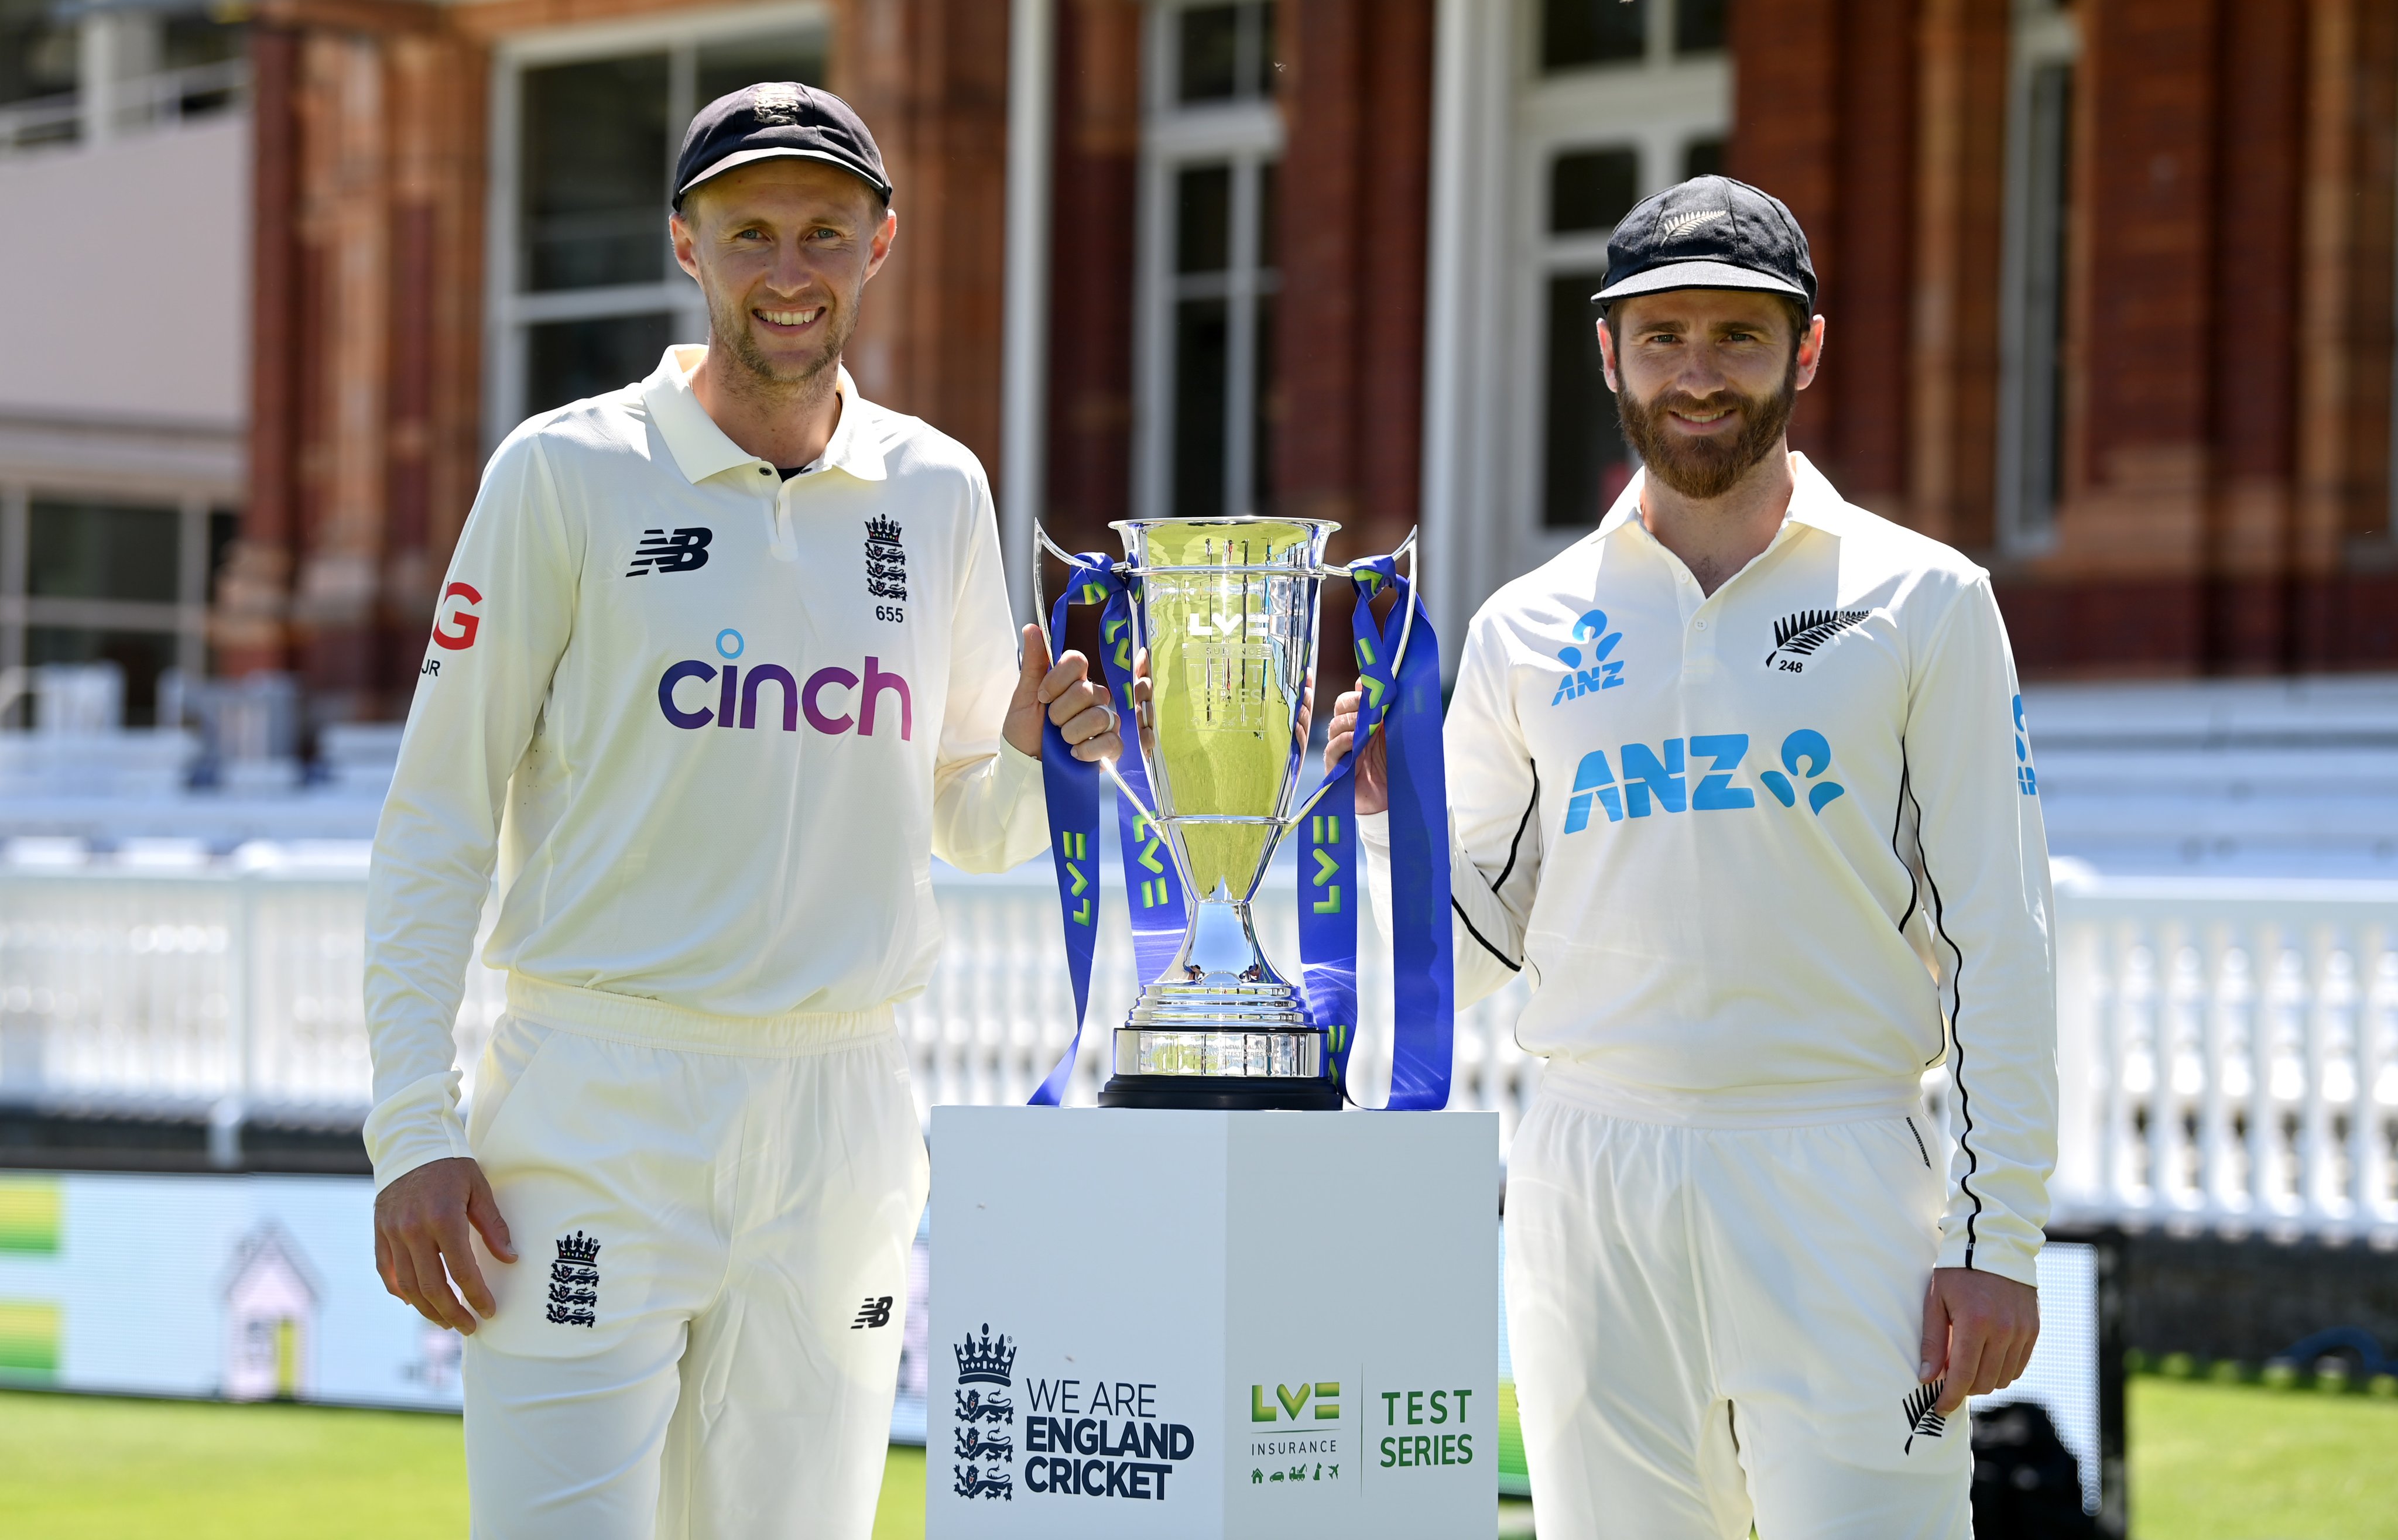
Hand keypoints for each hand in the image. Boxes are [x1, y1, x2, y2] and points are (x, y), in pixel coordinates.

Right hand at [373, 1156, 514, 1333]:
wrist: (410, 1144)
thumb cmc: (452, 1165)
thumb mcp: (479, 1189)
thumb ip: (493, 1226)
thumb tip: (510, 1259)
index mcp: (442, 1218)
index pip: (461, 1270)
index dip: (475, 1296)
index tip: (488, 1311)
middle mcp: (412, 1230)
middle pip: (431, 1286)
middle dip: (452, 1313)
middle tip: (469, 1327)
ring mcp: (391, 1233)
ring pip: (407, 1285)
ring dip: (427, 1309)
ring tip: (446, 1322)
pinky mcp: (379, 1233)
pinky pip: (387, 1271)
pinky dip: (400, 1291)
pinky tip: (414, 1303)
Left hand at [1005, 623, 1121, 762]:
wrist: (1026, 765)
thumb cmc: (1024, 730)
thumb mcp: (1024, 697)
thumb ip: (1033, 663)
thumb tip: (1031, 627)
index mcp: (1072, 682)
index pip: (1078, 661)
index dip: (1059, 679)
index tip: (1043, 696)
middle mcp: (1093, 698)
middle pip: (1088, 690)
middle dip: (1061, 711)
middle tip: (1051, 723)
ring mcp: (1105, 721)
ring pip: (1100, 715)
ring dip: (1072, 731)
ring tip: (1062, 741)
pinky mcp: (1111, 746)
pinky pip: (1112, 741)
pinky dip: (1088, 750)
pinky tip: (1074, 754)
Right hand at [1324, 689, 1387, 814]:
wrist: (1394, 798)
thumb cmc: (1393, 765)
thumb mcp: (1391, 733)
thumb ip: (1382, 709)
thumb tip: (1365, 682)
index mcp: (1359, 723)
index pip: (1347, 701)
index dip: (1356, 695)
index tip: (1369, 692)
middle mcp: (1347, 734)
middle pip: (1339, 710)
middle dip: (1352, 704)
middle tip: (1368, 706)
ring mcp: (1340, 750)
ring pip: (1334, 727)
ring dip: (1350, 721)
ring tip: (1366, 724)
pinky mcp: (1335, 768)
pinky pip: (1332, 749)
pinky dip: (1343, 741)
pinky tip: (1355, 740)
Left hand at [1919, 1266, 2038, 1414]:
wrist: (1994, 1245)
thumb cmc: (1957, 1272)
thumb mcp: (1936, 1301)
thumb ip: (1932, 1342)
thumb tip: (1926, 1378)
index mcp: (1974, 1322)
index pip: (1963, 1375)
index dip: (1950, 1397)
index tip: (1939, 1408)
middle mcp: (2003, 1330)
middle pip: (1985, 1382)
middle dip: (1965, 1389)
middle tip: (1951, 1380)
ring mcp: (2022, 1330)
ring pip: (2004, 1378)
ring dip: (1984, 1381)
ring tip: (1968, 1366)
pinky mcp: (2034, 1329)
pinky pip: (2019, 1366)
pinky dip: (2003, 1370)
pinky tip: (1988, 1358)